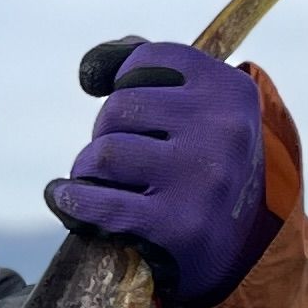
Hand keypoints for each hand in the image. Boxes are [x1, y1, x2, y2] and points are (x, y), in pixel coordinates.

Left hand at [44, 38, 270, 307]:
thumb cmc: (207, 166)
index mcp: (231, 91)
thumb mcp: (207, 110)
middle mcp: (223, 131)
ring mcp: (202, 179)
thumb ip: (159, 73)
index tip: (126, 103)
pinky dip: (70, 199)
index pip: (148, 60)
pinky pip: (98, 201)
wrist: (242, 247)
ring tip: (98, 179)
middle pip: (121, 107)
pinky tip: (64, 197)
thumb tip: (95, 66)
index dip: (123, 78)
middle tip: (117, 155)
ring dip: (89, 167)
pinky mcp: (178, 225)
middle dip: (106, 130)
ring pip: (105, 152)